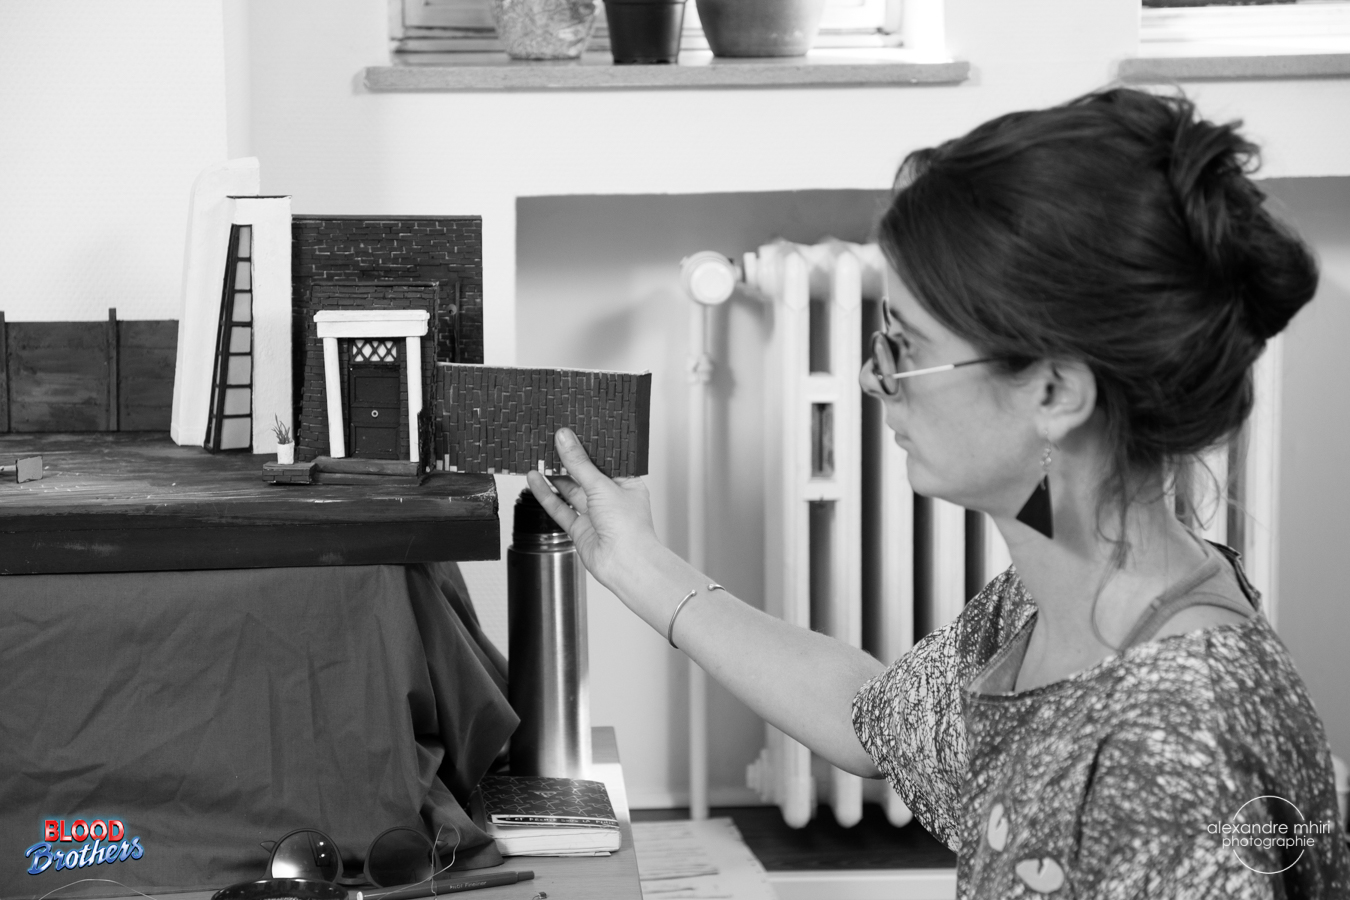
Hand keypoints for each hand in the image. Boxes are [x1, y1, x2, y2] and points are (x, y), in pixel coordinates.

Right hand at [525, 428, 661, 590]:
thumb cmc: (630, 528)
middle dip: (567, 461)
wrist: (625, 564)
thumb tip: (565, 439)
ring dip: (554, 476)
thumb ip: (579, 463)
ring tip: (537, 458)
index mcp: (626, 483)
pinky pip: (560, 508)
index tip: (570, 433)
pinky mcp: (580, 528)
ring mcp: (594, 514)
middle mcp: (611, 498)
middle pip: (584, 474)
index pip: (603, 460)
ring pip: (570, 490)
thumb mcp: (602, 486)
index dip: (586, 447)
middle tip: (548, 442)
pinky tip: (535, 480)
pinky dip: (547, 495)